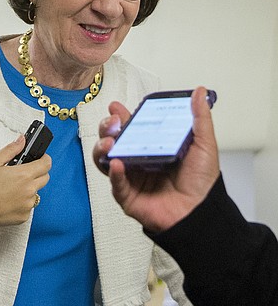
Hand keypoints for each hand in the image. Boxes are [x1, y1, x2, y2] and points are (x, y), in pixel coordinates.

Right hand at [0, 136, 50, 228]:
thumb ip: (10, 149)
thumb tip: (21, 140)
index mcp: (23, 175)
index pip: (47, 163)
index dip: (44, 158)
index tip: (40, 157)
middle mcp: (29, 190)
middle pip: (45, 178)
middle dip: (37, 172)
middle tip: (22, 171)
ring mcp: (27, 204)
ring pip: (36, 192)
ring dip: (28, 188)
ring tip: (10, 187)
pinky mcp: (24, 216)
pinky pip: (28, 205)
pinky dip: (22, 201)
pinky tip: (8, 199)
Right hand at [92, 87, 220, 231]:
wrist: (201, 212)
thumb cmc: (201, 183)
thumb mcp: (203, 145)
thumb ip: (199, 118)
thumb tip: (199, 93)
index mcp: (150, 146)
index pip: (130, 127)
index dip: (120, 116)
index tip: (116, 106)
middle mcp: (136, 160)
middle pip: (112, 140)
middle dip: (107, 128)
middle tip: (113, 122)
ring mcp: (130, 178)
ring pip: (104, 160)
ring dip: (102, 148)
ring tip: (109, 142)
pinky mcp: (127, 196)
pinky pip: (115, 184)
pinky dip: (113, 173)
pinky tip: (116, 164)